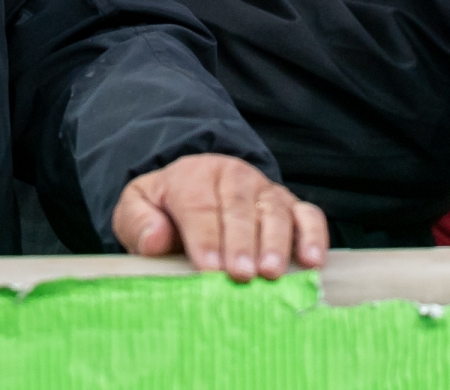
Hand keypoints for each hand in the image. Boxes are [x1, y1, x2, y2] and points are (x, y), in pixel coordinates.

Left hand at [111, 154, 326, 281]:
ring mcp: (264, 190)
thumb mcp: (136, 208)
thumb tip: (155, 238)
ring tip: (271, 272)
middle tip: (240, 274)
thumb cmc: (164, 209)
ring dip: (275, 242)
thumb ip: (138, 221)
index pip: (199, 205)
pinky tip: (312, 261)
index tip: (209, 267)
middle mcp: (232, 176)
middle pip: (238, 208)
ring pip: (274, 210)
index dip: (205, 237)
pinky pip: (308, 215)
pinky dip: (314, 236)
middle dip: (239, 242)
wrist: (192, 190)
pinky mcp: (291, 205)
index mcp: (192, 175)